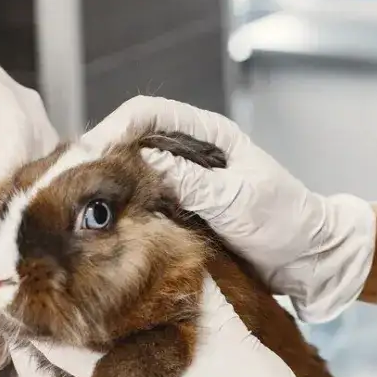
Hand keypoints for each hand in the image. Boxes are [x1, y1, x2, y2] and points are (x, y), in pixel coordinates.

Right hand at [82, 96, 375, 322]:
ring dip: (105, 191)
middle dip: (97, 158)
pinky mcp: (184, 216)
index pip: (148, 114)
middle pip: (131, 143)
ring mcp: (187, 186)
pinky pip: (144, 209)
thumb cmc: (288, 221)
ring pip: (133, 178)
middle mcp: (192, 156)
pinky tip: (100, 232)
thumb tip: (142, 161)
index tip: (86, 154)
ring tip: (72, 209)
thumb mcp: (239, 200)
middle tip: (63, 185)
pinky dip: (121, 217)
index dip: (113, 127)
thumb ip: (193, 182)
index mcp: (209, 136)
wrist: (313, 262)